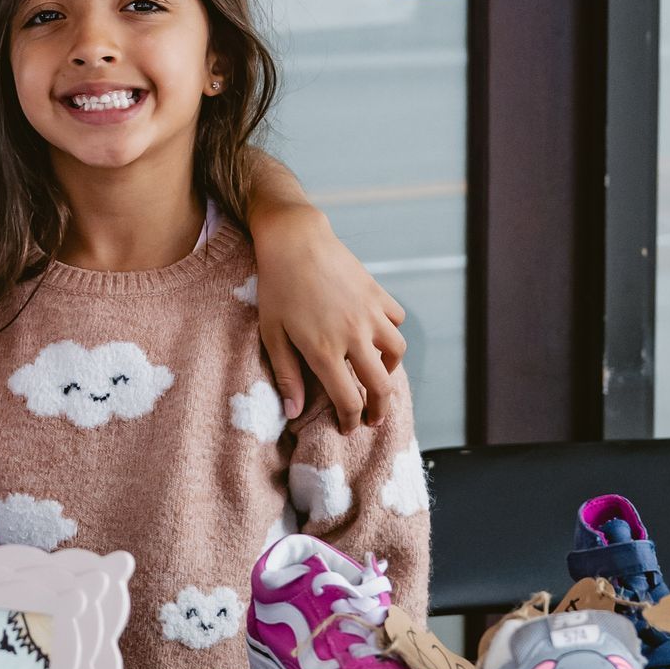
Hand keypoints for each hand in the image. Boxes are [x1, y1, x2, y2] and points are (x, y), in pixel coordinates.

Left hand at [252, 204, 405, 430]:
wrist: (295, 240)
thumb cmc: (276, 288)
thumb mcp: (272, 335)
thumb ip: (287, 375)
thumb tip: (293, 413)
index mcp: (324, 351)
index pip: (348, 400)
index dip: (350, 420)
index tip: (348, 428)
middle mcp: (353, 336)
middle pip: (381, 385)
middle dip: (380, 409)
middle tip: (374, 418)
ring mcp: (369, 314)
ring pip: (397, 352)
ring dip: (390, 370)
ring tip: (378, 374)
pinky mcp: (377, 293)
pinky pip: (396, 320)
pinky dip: (392, 332)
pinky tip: (377, 335)